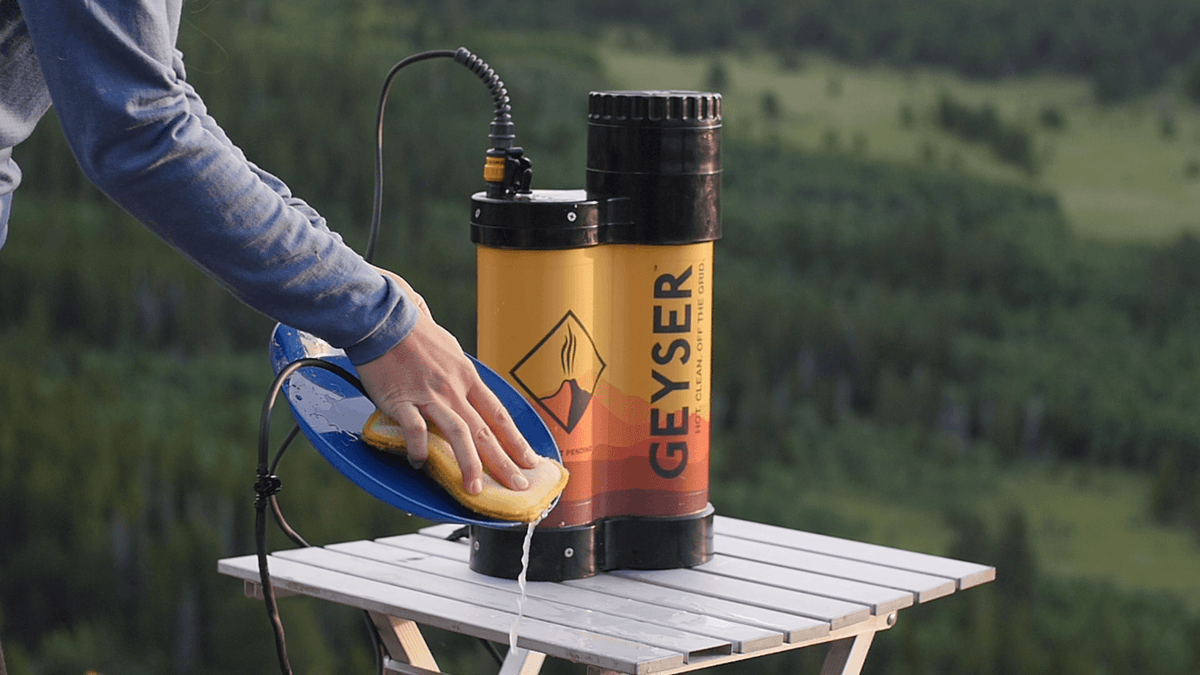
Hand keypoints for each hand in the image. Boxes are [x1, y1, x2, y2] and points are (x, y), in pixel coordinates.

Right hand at [356, 269, 538, 493]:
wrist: (384, 318)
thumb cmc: (415, 332)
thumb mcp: (450, 351)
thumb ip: (460, 376)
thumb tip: (467, 393)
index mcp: (467, 376)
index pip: (498, 414)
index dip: (516, 440)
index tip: (530, 460)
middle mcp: (454, 388)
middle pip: (485, 430)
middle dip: (504, 461)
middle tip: (518, 486)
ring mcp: (429, 395)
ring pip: (458, 433)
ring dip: (470, 463)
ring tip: (476, 489)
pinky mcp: (402, 399)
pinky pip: (414, 429)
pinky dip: (419, 448)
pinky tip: (420, 463)